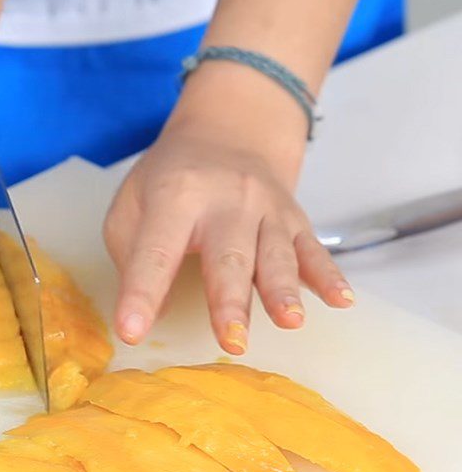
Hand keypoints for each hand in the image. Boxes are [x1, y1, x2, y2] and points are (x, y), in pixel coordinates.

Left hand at [103, 61, 353, 354]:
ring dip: (283, 290)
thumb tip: (154, 312)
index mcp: (174, 196)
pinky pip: (313, 250)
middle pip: (227, 257)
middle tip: (231, 341)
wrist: (227, 131)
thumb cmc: (171, 180)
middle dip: (229, 300)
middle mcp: (225, 200)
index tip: (130, 331)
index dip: (141, 292)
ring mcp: (265, 208)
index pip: (155, 251)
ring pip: (275, 255)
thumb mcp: (132, 204)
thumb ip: (133, 256)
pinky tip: (341, 300)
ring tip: (290, 321)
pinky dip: (328, 276)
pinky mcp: (294, 218)